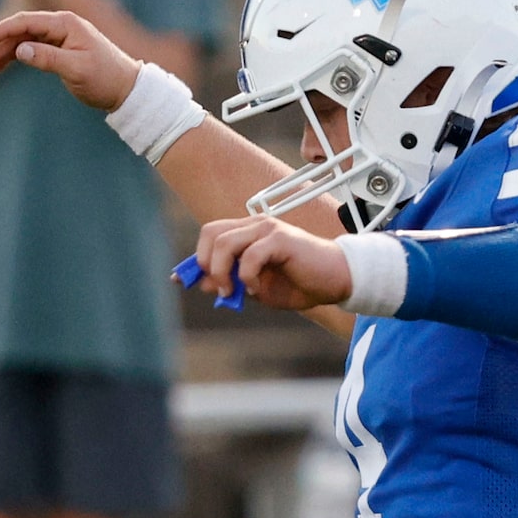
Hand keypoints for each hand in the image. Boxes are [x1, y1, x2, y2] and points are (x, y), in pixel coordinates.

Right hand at [0, 8, 138, 107]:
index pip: (26, 22)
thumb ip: (49, 58)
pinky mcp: (56, 50)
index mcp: (65, 24)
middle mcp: (59, 26)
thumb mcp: (78, 70)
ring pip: (20, 42)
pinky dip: (13, 58)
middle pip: (18, 32)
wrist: (127, 89)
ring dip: (1, 56)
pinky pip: (28, 50)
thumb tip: (20, 50)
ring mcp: (57, 37)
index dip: (2, 30)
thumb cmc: (106, 79)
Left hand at [191, 215, 351, 310]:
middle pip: (211, 233)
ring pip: (225, 242)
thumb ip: (233, 283)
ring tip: (234, 292)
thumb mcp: (260, 289)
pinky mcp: (280, 239)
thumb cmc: (302, 284)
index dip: (194, 258)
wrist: (338, 281)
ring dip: (223, 272)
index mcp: (249, 233)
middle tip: (219, 288)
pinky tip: (259, 290)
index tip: (180, 279)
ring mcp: (268, 229)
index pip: (211, 235)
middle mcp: (256, 225)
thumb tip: (203, 283)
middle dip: (206, 263)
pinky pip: (250, 256)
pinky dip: (248, 277)